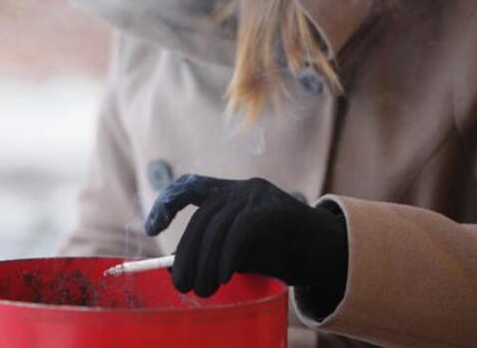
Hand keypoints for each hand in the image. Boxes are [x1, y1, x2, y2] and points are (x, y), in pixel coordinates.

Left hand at [145, 174, 347, 313]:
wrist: (324, 251)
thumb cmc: (277, 251)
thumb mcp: (238, 248)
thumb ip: (212, 250)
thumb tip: (176, 271)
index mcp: (228, 192)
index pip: (189, 186)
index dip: (167, 204)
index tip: (152, 230)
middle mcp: (239, 187)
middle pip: (201, 218)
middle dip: (188, 256)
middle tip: (182, 286)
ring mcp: (256, 194)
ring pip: (217, 226)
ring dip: (206, 263)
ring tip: (203, 290)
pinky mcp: (272, 208)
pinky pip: (240, 232)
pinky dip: (228, 255)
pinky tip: (224, 275)